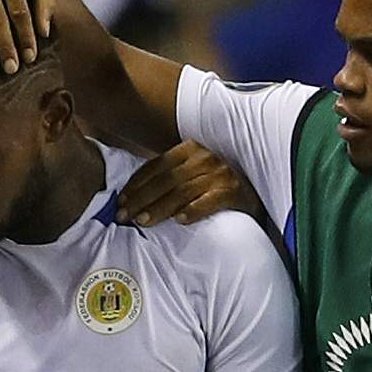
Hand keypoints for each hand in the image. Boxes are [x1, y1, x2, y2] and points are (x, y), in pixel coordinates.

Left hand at [108, 141, 253, 228]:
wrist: (251, 197)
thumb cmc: (212, 188)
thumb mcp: (190, 175)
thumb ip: (166, 179)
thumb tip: (129, 197)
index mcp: (189, 149)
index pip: (156, 166)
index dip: (136, 184)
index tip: (121, 202)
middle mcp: (204, 158)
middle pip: (166, 180)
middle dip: (141, 199)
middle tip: (124, 217)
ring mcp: (219, 173)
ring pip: (182, 191)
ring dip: (160, 208)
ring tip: (143, 221)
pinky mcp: (233, 191)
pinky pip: (209, 200)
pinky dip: (193, 210)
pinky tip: (179, 221)